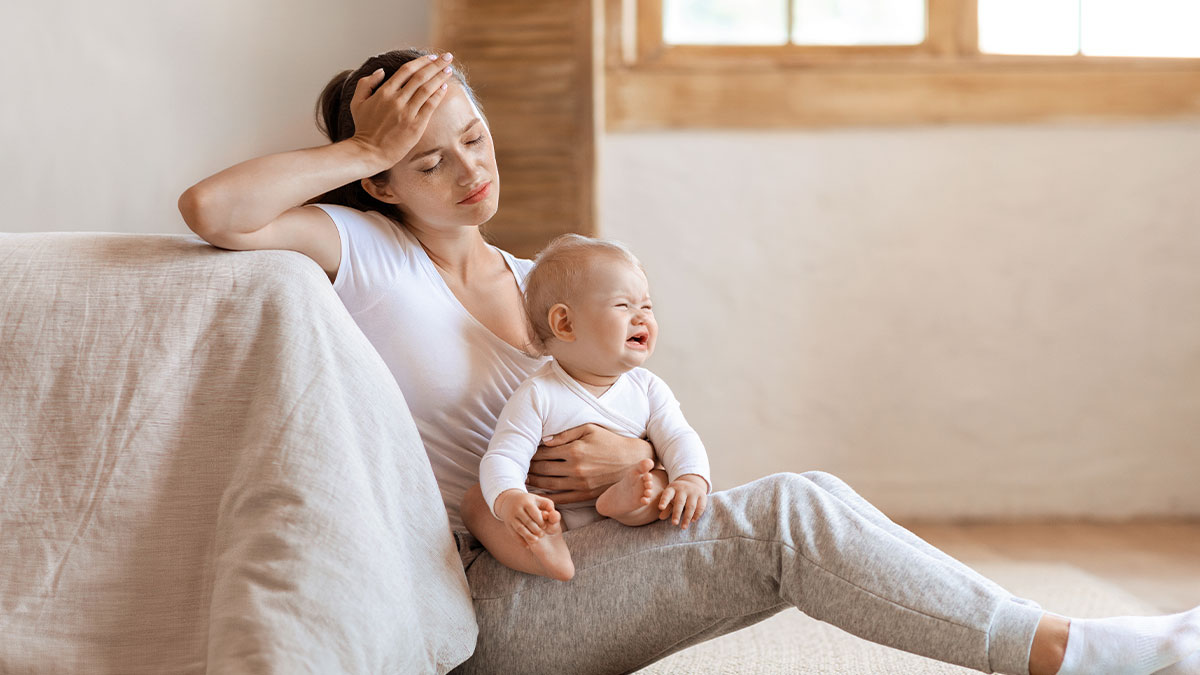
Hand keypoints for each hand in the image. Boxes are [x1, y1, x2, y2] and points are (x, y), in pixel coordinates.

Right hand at [347, 54, 456, 166]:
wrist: (369, 152)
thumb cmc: (364, 128)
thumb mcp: (357, 102)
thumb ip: (366, 83)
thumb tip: (382, 71)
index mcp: (384, 92)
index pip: (406, 70)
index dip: (421, 62)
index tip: (431, 57)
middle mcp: (396, 100)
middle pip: (420, 76)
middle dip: (436, 64)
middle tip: (447, 57)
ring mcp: (407, 112)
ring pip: (427, 89)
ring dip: (439, 76)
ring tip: (448, 69)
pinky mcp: (415, 125)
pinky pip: (430, 106)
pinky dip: (438, 95)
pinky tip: (444, 87)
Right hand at [494, 489, 560, 545]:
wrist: (508, 501)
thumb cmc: (528, 502)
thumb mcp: (537, 500)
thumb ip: (548, 505)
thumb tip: (553, 513)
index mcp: (526, 502)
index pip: (534, 512)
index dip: (540, 520)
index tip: (545, 526)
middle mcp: (517, 509)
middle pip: (527, 521)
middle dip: (535, 529)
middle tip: (542, 534)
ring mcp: (511, 517)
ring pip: (519, 528)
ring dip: (528, 536)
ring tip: (536, 541)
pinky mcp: (508, 524)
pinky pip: (514, 534)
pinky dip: (520, 541)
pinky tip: (527, 546)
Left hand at [526, 424, 655, 503]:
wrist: (631, 461)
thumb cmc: (610, 441)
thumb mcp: (589, 429)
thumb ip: (565, 434)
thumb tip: (544, 440)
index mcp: (574, 450)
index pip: (544, 453)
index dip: (531, 453)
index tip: (524, 453)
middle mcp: (575, 468)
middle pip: (543, 469)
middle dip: (529, 467)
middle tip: (519, 467)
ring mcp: (580, 483)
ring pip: (549, 484)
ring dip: (534, 482)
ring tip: (524, 479)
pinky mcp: (585, 494)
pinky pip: (561, 498)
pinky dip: (547, 497)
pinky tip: (538, 495)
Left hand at [657, 474, 707, 528]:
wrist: (692, 482)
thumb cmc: (677, 493)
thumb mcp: (670, 497)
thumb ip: (666, 507)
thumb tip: (660, 517)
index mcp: (673, 489)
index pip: (667, 494)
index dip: (664, 501)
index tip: (660, 508)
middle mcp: (683, 489)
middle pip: (680, 502)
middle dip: (677, 513)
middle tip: (674, 524)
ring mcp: (693, 492)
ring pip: (691, 506)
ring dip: (687, 517)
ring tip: (683, 527)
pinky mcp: (702, 496)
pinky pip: (700, 507)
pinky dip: (697, 514)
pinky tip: (692, 521)